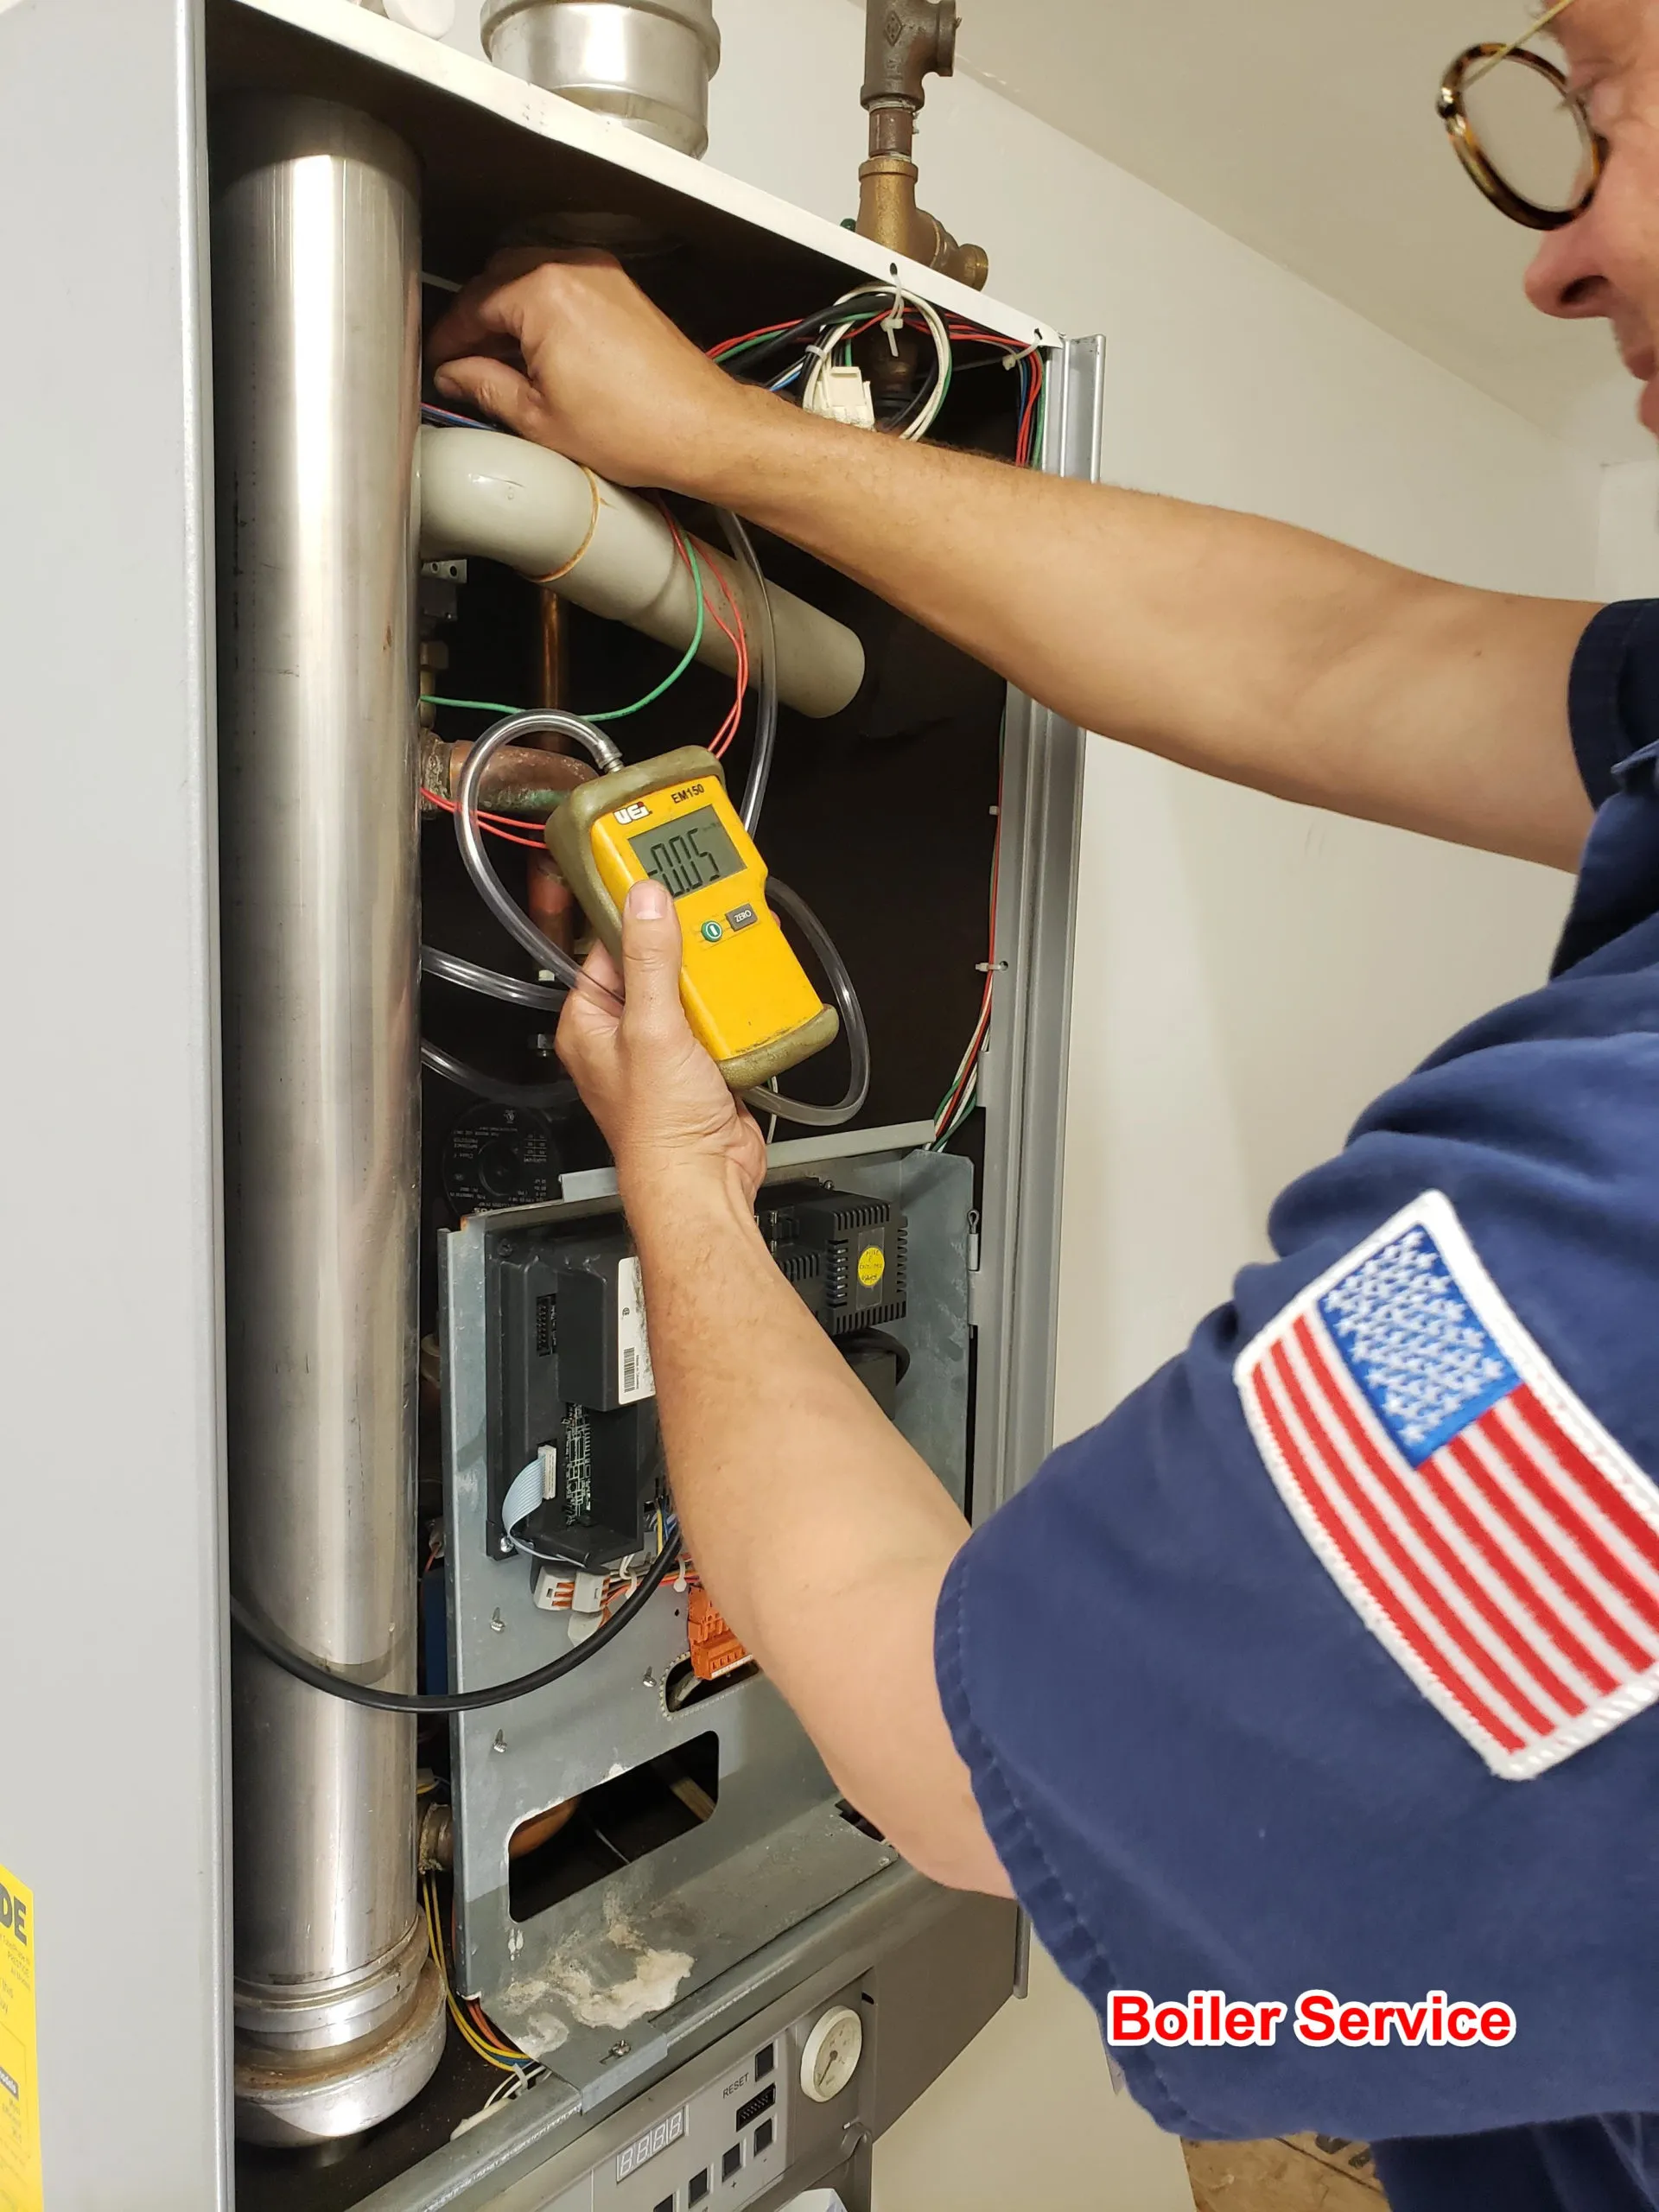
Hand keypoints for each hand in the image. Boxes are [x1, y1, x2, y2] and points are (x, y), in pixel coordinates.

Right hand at [427, 248, 763, 495]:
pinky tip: (542, 352)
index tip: (439, 365)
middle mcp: (571, 268)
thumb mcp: (540, 420)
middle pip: (498, 281)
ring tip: (504, 363)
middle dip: (477, 321)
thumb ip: (486, 388)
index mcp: (541, 294)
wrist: (702, 429)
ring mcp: (600, 274)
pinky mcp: (621, 288)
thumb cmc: (636, 428)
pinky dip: (543, 309)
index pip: (472, 306)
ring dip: (509, 312)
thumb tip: (457, 376)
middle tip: (465, 365)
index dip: (447, 340)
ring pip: (530, 278)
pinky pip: (564, 285)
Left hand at [557, 879, 768, 1210]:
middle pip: (655, 966)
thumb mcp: (652, 1029)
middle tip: (710, 920)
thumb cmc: (660, 1128)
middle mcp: (622, 1034)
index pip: (607, 949)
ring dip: (715, 981)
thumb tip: (645, 903)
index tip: (662, 887)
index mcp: (591, 1022)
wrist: (704, 1179)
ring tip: (734, 958)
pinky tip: (748, 998)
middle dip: (686, 949)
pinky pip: (718, 1021)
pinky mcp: (700, 1063)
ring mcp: (663, 1049)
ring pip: (690, 992)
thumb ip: (650, 961)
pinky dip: (735, 1010)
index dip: (635, 919)